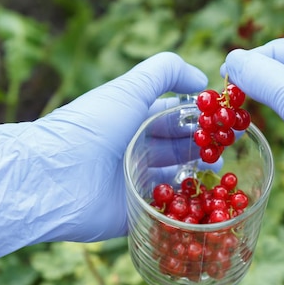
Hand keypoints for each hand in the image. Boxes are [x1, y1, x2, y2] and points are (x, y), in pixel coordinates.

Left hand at [0, 52, 206, 264]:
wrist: (53, 177)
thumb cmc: (91, 127)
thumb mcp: (129, 88)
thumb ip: (165, 71)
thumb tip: (202, 78)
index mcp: (130, 119)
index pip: (171, 116)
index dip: (198, 116)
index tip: (225, 118)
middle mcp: (132, 150)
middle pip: (176, 147)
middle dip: (202, 145)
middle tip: (230, 145)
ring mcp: (132, 182)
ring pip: (173, 178)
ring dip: (197, 174)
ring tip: (221, 170)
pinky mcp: (131, 213)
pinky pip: (163, 209)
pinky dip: (183, 204)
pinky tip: (205, 199)